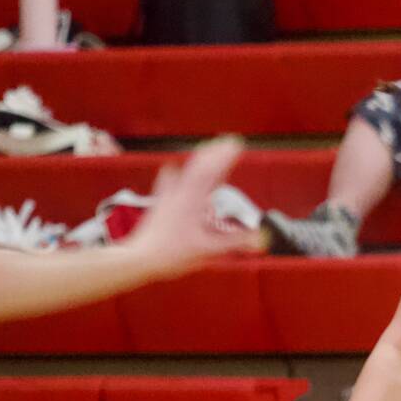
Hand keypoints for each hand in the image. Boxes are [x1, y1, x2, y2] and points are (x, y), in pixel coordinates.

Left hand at [123, 137, 254, 266]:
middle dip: (215, 151)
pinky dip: (175, 173)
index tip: (238, 144)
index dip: (226, 156)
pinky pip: (168, 181)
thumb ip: (235, 242)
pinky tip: (173, 170)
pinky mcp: (160, 204)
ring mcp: (168, 196)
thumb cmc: (171, 254)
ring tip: (207, 151)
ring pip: (185, 170)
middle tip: (228, 142)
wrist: (139, 258)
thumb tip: (261, 238)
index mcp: (193, 200)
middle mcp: (180, 192)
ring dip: (199, 159)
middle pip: (199, 164)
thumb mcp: (208, 249)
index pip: (212, 170)